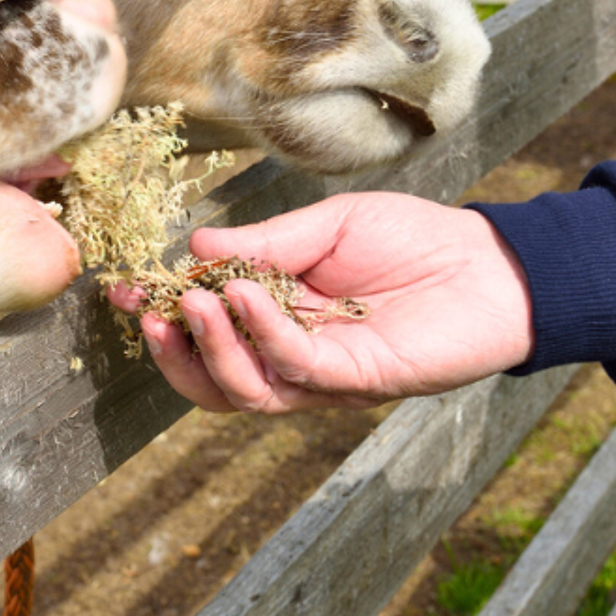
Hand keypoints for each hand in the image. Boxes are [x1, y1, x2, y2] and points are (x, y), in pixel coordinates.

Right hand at [108, 192, 535, 411]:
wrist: (493, 264)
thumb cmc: (415, 240)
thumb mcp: (327, 225)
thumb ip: (265, 241)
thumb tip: (195, 248)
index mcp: (279, 320)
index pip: (207, 334)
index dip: (162, 318)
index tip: (121, 291)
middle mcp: (295, 359)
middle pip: (215, 384)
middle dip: (173, 352)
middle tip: (147, 311)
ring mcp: (325, 376)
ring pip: (246, 390)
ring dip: (211, 347)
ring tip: (193, 302)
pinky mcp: (359, 380)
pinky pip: (296, 366)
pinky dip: (263, 332)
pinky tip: (244, 292)